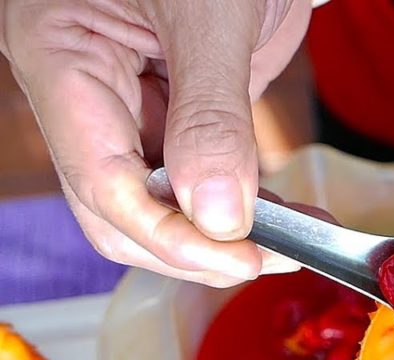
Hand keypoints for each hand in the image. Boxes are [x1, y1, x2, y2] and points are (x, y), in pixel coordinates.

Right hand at [0, 0, 309, 285]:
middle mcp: (85, 86)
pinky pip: (198, 172)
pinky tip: (286, 216)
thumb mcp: (210, 17)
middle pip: (120, 207)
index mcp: (59, 55)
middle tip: (266, 259)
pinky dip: (241, 200)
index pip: (101, 181)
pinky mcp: (177, 103)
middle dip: (192, 244)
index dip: (169, 235)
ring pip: (162, 199)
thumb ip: (210, 116)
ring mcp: (132, 98)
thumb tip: (216, 217)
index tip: (239, 256)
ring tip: (292, 240)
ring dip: (224, 230)